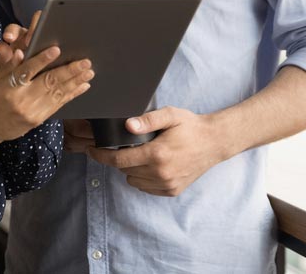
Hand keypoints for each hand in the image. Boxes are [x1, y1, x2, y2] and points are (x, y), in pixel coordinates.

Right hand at [0, 13, 93, 148]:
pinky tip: (81, 87)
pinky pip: (57, 105)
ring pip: (57, 94)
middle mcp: (21, 99)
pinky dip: (71, 95)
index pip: (27, 70)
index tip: (56, 49)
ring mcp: (31, 112)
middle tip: (85, 62)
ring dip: (75, 82)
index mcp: (8, 86)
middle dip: (69, 71)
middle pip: (48, 82)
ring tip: (88, 73)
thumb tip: (21, 51)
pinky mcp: (37, 120)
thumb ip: (9, 65)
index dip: (42, 59)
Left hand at [86, 107, 224, 196]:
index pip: (118, 160)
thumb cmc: (190, 126)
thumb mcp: (169, 115)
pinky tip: (153, 164)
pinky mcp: (172, 191)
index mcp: (157, 154)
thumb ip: (147, 120)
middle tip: (130, 145)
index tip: (91, 150)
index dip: (101, 155)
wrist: (214, 142)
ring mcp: (167, 184)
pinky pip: (146, 187)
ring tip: (144, 154)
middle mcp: (161, 173)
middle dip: (121, 157)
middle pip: (124, 169)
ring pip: (133, 180)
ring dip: (132, 168)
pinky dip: (144, 177)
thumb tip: (126, 125)